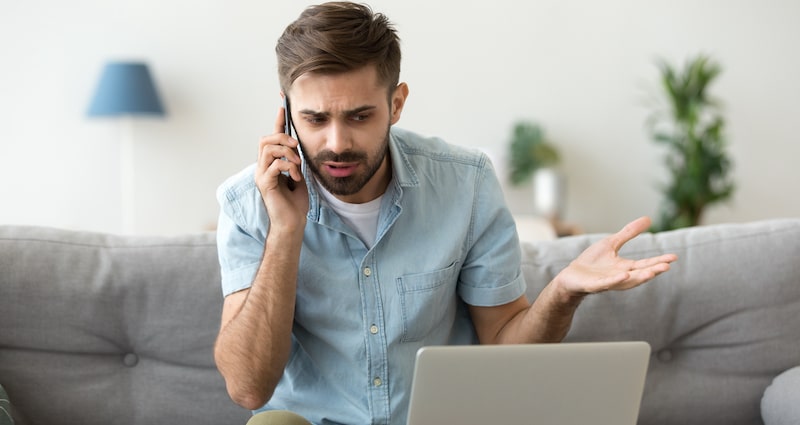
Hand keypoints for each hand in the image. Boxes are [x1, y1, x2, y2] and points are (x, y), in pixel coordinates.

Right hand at [255, 107, 308, 230]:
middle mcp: (262, 167)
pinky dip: (288, 167)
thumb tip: (296, 145)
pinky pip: (274, 165)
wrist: (293, 223)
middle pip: (266, 140)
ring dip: (287, 153)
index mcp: (271, 164)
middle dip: (282, 137)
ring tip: (298, 165)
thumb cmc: (296, 202)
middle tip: (296, 146)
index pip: (272, 138)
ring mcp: (261, 175)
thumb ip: (295, 160)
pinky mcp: (264, 184)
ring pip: (268, 149)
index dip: (277, 122)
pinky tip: (295, 177)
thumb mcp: (299, 175)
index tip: (283, 106)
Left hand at [554, 216, 677, 295]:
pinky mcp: (594, 285)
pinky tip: (625, 275)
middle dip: (653, 270)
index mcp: (626, 267)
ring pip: (627, 282)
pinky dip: (616, 280)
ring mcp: (608, 282)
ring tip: (652, 272)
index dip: (659, 261)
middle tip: (667, 266)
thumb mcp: (612, 243)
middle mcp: (620, 276)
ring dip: (639, 278)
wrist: (571, 276)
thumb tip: (648, 218)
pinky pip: (607, 283)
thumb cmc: (592, 262)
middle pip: (640, 274)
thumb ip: (629, 233)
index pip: (645, 264)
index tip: (673, 257)